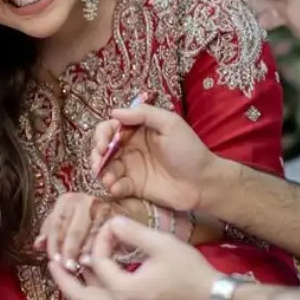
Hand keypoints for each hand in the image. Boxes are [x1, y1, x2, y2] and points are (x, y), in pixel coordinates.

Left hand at [33, 192, 124, 269]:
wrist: (117, 209)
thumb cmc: (85, 220)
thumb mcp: (65, 224)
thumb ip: (51, 234)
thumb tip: (37, 245)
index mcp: (66, 200)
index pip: (56, 223)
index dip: (54, 244)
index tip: (54, 261)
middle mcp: (83, 199)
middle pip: (74, 229)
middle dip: (70, 250)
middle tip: (68, 268)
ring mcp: (101, 205)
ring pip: (91, 232)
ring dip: (86, 251)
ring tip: (82, 266)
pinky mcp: (118, 214)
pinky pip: (108, 233)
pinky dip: (102, 246)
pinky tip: (98, 258)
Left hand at [49, 216, 218, 299]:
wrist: (212, 299)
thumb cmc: (190, 272)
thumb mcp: (163, 245)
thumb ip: (133, 232)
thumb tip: (111, 223)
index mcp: (124, 290)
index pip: (98, 261)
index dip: (102, 239)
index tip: (113, 226)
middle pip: (79, 296)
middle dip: (63, 278)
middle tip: (51, 262)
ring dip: (77, 284)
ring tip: (67, 266)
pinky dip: (94, 288)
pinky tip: (96, 272)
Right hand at [90, 104, 221, 210]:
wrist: (203, 183)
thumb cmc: (189, 151)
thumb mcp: (170, 124)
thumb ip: (145, 114)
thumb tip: (115, 112)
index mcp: (139, 129)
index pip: (112, 127)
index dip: (103, 134)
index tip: (104, 145)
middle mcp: (132, 147)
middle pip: (104, 147)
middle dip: (97, 154)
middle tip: (99, 163)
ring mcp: (132, 167)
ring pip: (106, 167)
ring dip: (102, 172)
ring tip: (108, 179)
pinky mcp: (134, 186)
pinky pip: (116, 185)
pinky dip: (112, 186)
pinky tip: (117, 188)